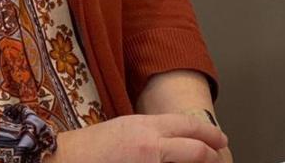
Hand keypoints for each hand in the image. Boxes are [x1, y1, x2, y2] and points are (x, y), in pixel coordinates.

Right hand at [51, 113, 228, 162]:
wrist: (64, 159)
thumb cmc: (89, 149)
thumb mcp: (123, 131)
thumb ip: (149, 135)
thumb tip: (171, 143)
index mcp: (145, 126)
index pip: (189, 126)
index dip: (209, 134)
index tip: (220, 140)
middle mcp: (151, 143)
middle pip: (197, 149)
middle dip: (213, 155)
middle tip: (220, 158)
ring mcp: (148, 162)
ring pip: (188, 162)